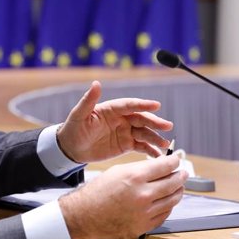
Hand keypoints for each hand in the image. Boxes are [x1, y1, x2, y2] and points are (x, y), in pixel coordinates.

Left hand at [56, 81, 172, 162]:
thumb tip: (96, 83)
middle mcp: (121, 119)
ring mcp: (125, 132)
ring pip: (144, 133)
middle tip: (167, 125)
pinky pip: (141, 146)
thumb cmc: (73, 128)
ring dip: (155, 137)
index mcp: (112, 109)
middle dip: (154, 122)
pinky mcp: (126, 145)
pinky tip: (159, 155)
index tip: (156, 105)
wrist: (71, 148)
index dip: (143, 104)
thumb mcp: (79, 114)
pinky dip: (151, 150)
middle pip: (141, 119)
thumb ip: (89, 100)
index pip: (130, 105)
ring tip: (165, 143)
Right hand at [59, 155, 186, 238]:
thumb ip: (139, 169)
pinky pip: (164, 214)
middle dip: (181, 176)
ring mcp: (145, 212)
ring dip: (178, 191)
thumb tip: (157, 167)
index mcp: (135, 177)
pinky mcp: (144, 226)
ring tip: (179, 187)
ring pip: (172, 200)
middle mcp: (142, 194)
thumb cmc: (96, 193)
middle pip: (173, 183)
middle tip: (183, 173)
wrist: (83, 216)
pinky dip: (168, 206)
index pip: (165, 166)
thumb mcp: (117, 171)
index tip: (176, 160)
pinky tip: (167, 201)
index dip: (174, 161)